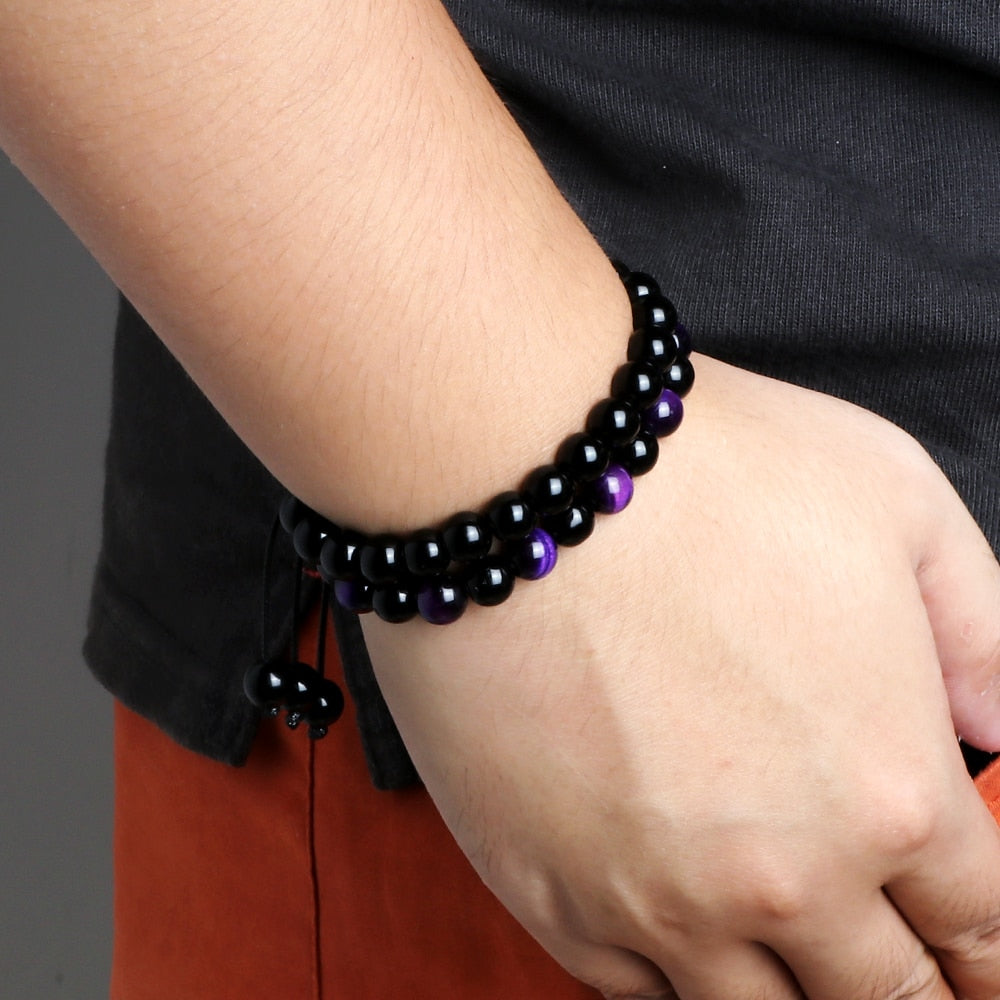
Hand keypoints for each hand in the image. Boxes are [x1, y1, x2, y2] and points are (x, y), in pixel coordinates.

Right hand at [363, 356, 999, 998]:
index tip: (980, 955)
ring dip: (789, 992)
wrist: (513, 472)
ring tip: (790, 958)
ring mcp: (651, 899)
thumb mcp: (898, 507)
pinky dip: (669, 975)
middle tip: (903, 974)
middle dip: (914, 993)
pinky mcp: (546, 890)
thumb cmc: (700, 475)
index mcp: (888, 792)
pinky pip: (628, 990)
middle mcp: (777, 878)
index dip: (995, 957)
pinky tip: (676, 930)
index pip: (986, 933)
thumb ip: (982, 636)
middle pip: (880, 999)